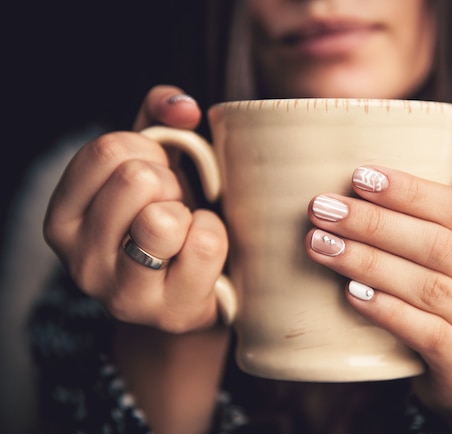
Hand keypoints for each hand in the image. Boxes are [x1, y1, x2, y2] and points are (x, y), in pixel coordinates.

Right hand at [44, 85, 228, 332]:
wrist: (189, 291)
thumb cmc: (169, 218)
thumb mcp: (154, 166)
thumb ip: (159, 120)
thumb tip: (182, 106)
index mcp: (64, 216)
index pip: (107, 151)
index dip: (147, 150)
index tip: (156, 172)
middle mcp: (79, 260)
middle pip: (135, 180)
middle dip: (169, 182)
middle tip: (174, 205)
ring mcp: (120, 293)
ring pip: (161, 219)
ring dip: (187, 212)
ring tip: (185, 229)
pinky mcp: (168, 311)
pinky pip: (205, 243)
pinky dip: (216, 234)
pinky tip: (203, 252)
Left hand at [306, 166, 451, 432]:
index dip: (409, 191)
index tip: (359, 176)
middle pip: (437, 246)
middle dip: (374, 224)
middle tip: (323, 209)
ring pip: (427, 288)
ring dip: (369, 263)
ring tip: (322, 246)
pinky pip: (428, 334)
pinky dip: (388, 311)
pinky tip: (351, 294)